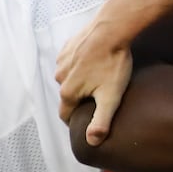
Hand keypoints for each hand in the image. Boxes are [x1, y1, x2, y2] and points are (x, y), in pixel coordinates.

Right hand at [55, 19, 133, 144]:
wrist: (112, 28)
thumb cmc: (113, 63)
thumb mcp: (111, 97)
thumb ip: (101, 122)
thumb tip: (92, 142)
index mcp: (67, 92)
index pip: (66, 115)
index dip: (78, 121)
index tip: (91, 119)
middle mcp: (59, 76)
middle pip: (69, 96)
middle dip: (82, 99)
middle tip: (102, 96)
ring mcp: (62, 60)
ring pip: (69, 78)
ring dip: (81, 81)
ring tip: (101, 78)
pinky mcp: (68, 46)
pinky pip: (72, 62)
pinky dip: (81, 65)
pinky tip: (96, 62)